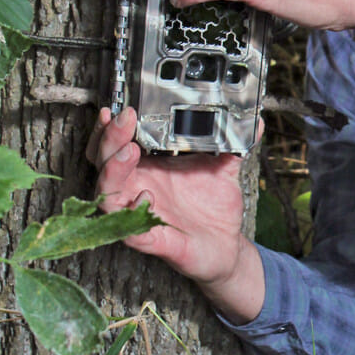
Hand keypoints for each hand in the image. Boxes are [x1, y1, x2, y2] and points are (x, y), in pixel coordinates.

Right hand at [86, 106, 265, 320]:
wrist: (226, 246)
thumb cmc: (214, 208)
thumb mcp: (224, 169)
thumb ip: (233, 144)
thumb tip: (252, 122)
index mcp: (149, 167)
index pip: (116, 144)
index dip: (111, 126)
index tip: (122, 108)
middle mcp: (137, 187)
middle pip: (103, 161)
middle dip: (108, 138)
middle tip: (125, 120)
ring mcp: (139, 212)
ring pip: (106, 193)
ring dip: (113, 170)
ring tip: (130, 150)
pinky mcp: (149, 238)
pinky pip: (129, 228)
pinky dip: (134, 210)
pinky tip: (147, 196)